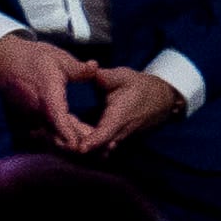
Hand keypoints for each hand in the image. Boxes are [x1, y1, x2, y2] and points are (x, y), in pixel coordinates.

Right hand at [0, 32, 96, 144]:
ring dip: (70, 140)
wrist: (2, 60)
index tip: (78, 146)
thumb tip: (95, 67)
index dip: (66, 132)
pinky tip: (77, 136)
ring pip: (52, 133)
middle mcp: (37, 109)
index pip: (56, 117)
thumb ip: (78, 68)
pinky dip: (61, 135)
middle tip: (100, 148)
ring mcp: (32, 115)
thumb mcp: (57, 58)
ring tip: (93, 144)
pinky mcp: (31, 117)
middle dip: (76, 143)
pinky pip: (47, 130)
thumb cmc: (30, 58)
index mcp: (46, 93)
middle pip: (56, 132)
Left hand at [63, 65, 184, 154]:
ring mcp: (119, 139)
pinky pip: (102, 149)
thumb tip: (90, 69)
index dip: (93, 141)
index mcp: (120, 116)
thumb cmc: (140, 86)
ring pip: (100, 151)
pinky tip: (69, 140)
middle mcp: (120, 132)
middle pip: (100, 148)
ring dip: (83, 149)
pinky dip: (88, 147)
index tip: (79, 148)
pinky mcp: (116, 140)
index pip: (107, 133)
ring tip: (60, 143)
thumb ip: (105, 76)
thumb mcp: (124, 76)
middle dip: (81, 148)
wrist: (162, 99)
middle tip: (58, 144)